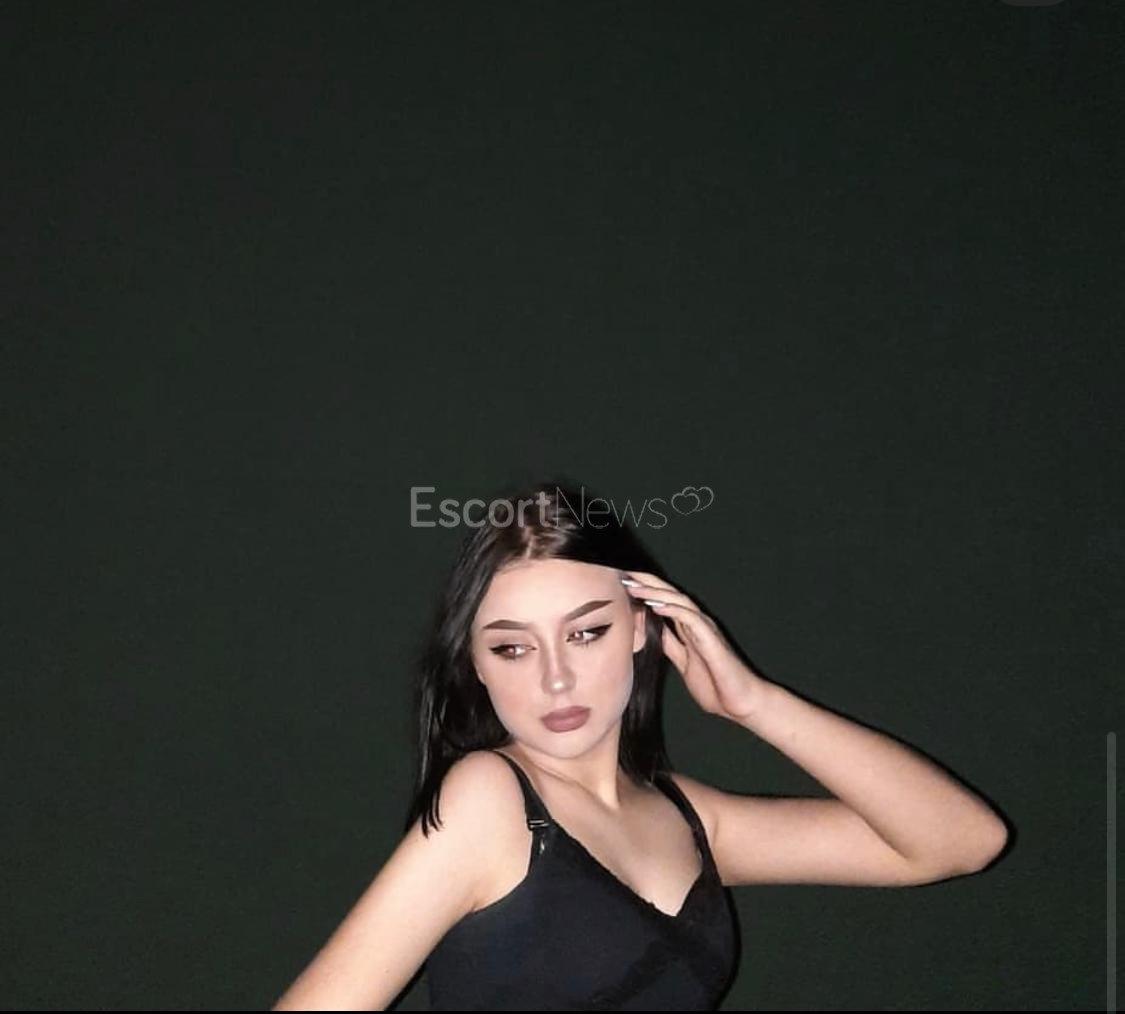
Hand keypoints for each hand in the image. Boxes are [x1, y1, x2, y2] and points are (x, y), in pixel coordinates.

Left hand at [621, 569, 767, 723]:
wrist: (741, 704)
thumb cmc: (716, 686)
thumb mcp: (683, 663)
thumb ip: (670, 646)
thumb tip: (652, 632)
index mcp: (688, 629)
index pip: (663, 603)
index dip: (643, 591)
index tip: (621, 584)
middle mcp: (697, 624)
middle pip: (669, 595)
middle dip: (646, 583)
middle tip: (623, 574)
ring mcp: (705, 630)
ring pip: (679, 602)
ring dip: (655, 592)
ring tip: (634, 586)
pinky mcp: (711, 640)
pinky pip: (691, 619)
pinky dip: (674, 609)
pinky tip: (657, 605)